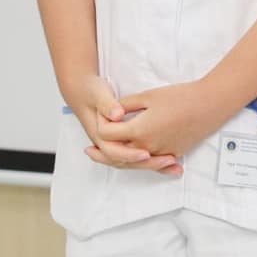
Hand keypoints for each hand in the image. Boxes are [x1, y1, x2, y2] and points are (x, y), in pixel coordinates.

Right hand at [64, 76, 180, 174]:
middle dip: (147, 163)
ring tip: (174, 166)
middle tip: (169, 160)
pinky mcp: (124, 141)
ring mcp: (115, 144)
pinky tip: (173, 164)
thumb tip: (117, 115)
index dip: (129, 153)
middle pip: (126, 161)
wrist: (82, 90)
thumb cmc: (91, 92)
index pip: (113, 150)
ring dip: (153, 165)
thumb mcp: (99, 94)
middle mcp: (106, 143)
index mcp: (98, 134)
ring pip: (133, 162)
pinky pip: (138, 157)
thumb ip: (108, 105)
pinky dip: (154, 161)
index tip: (146, 154)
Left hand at [97, 80, 232, 167]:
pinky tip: (136, 160)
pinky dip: (141, 163)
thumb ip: (126, 105)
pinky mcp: (173, 153)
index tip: (99, 121)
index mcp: (138, 130)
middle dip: (102, 153)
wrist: (211, 104)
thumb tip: (112, 113)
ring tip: (107, 158)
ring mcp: (161, 152)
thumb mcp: (149, 95)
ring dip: (119, 160)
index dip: (102, 127)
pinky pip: (152, 162)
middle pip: (116, 155)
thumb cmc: (181, 96)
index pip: (108, 134)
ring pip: (133, 162)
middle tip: (89, 152)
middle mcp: (147, 146)